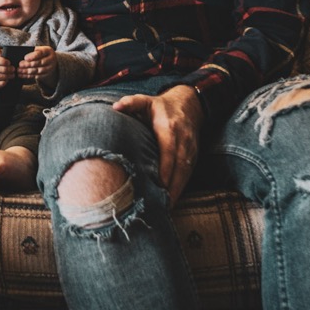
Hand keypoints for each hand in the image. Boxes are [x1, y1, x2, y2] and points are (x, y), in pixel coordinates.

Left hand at [17, 45, 57, 88]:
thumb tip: (23, 57)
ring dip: (28, 71)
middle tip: (20, 64)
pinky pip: (37, 76)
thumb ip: (32, 52)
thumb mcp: (38, 50)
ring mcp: (50, 68)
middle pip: (40, 62)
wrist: (50, 60)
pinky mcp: (47, 74)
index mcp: (48, 51)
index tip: (25, 58)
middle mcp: (51, 59)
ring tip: (19, 70)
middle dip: (29, 64)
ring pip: (38, 70)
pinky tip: (22, 75)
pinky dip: (29, 76)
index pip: (41, 53)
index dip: (33, 56)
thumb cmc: (41, 53)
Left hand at [112, 85, 202, 205]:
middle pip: (179, 166)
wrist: (188, 104)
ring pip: (185, 173)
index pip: (169, 151)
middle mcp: (183, 140)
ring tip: (165, 208)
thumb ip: (131, 103)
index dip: (165, 169)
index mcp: (169, 128)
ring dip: (177, 191)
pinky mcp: (193, 156)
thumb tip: (115, 106)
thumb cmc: (161, 106)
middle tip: (160, 205)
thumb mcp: (145, 101)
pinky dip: (180, 188)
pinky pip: (188, 174)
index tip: (159, 186)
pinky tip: (171, 201)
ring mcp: (190, 149)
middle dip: (171, 186)